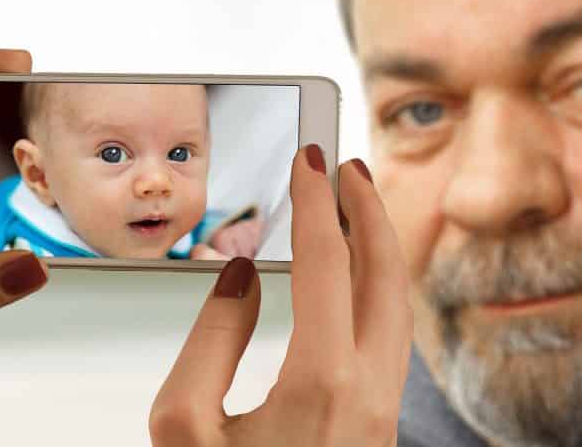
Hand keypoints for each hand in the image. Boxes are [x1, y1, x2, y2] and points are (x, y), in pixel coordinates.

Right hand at [150, 148, 411, 445]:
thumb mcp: (183, 427)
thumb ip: (210, 342)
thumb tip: (239, 277)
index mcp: (322, 382)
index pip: (326, 263)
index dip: (315, 202)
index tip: (309, 161)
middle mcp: (368, 393)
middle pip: (385, 275)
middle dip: (369, 210)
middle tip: (349, 169)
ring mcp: (383, 413)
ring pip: (398, 308)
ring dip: (381, 249)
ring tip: (359, 212)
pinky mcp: (381, 428)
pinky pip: (393, 340)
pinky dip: (381, 291)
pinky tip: (359, 282)